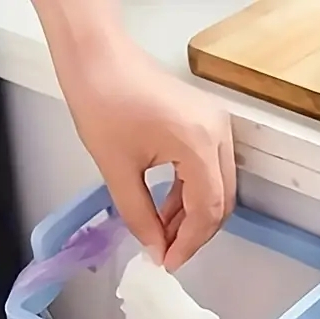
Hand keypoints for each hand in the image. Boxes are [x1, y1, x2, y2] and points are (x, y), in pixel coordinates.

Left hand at [55, 38, 235, 269]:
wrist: (98, 54)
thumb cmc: (101, 101)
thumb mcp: (116, 169)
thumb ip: (140, 216)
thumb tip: (155, 250)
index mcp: (197, 144)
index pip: (208, 208)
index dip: (190, 242)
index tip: (169, 262)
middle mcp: (218, 135)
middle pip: (222, 202)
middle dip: (197, 233)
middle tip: (169, 253)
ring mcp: (217, 128)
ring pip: (219, 189)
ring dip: (195, 216)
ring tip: (165, 235)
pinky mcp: (209, 125)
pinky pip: (211, 171)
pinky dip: (193, 195)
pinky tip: (169, 210)